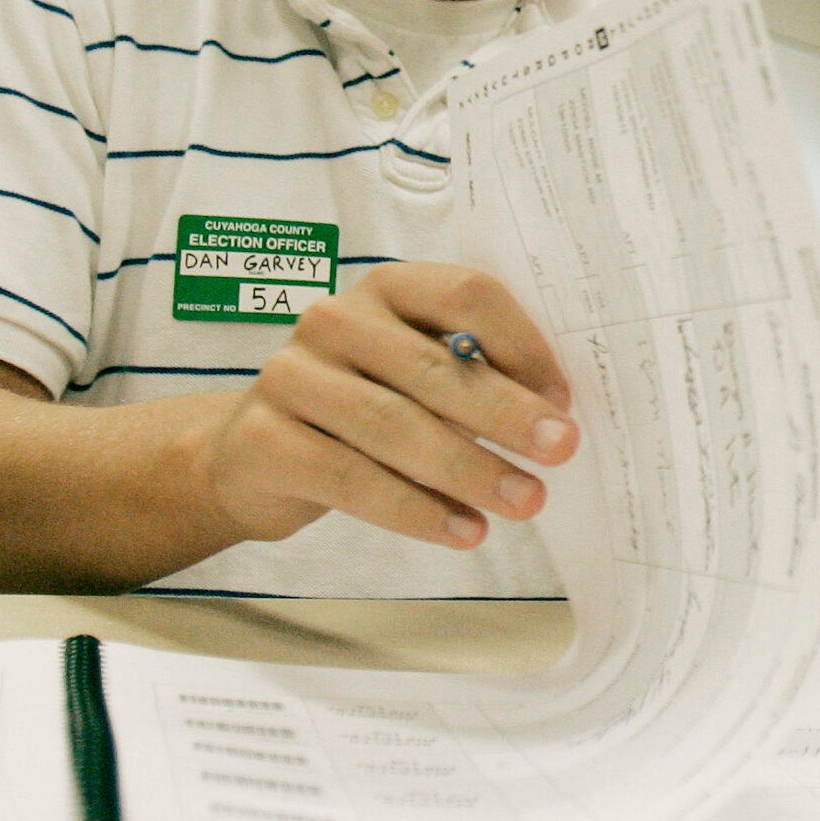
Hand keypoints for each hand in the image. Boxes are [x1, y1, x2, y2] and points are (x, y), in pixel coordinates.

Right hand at [198, 264, 576, 549]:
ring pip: (395, 425)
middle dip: (506, 412)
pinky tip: (465, 531)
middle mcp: (335, 320)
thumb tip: (554, 413)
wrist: (255, 454)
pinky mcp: (264, 439)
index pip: (465, 294)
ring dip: (470, 469)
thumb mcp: (417, 378)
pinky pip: (352, 479)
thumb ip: (474, 378)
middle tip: (561, 450)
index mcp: (388, 289)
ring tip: (525, 501)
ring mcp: (291, 376)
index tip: (563, 398)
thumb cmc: (362, 407)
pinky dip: (416, 510)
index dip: (521, 343)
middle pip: (435, 365)